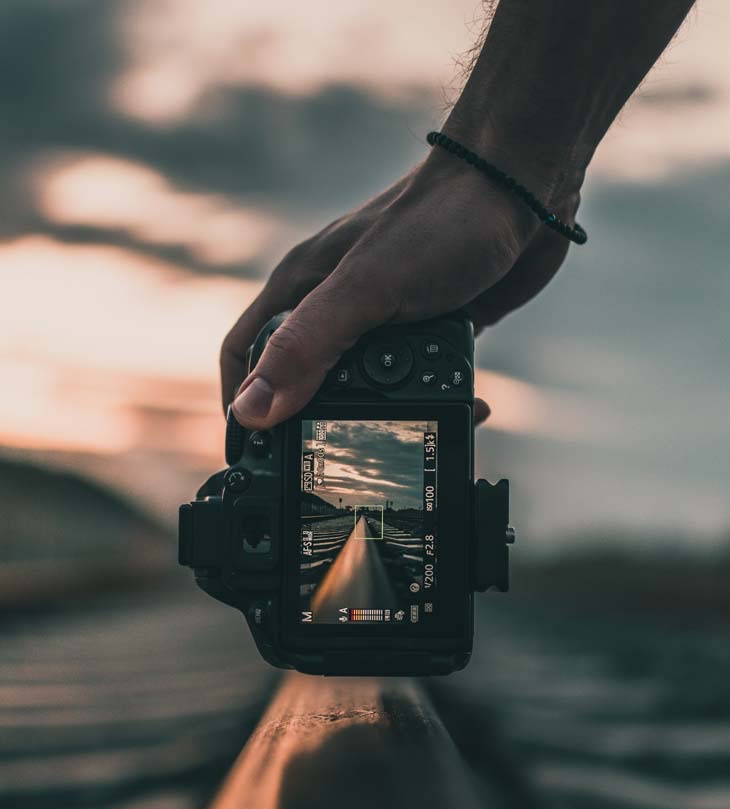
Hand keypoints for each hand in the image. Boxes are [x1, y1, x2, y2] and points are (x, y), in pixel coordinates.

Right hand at [220, 146, 578, 429]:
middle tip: (343, 452)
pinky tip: (466, 404)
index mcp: (302, 287)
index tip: (251, 450)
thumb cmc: (439, 222)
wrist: (521, 188)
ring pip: (367, 383)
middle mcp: (336, 302)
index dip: (240, 401)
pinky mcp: (429, 325)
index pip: (245, 351)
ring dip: (391, 411)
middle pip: (304, 377)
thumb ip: (307, 348)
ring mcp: (383, 315)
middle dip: (322, 418)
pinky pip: (420, 376)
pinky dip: (438, 395)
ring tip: (418, 425)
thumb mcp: (364, 291)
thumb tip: (252, 411)